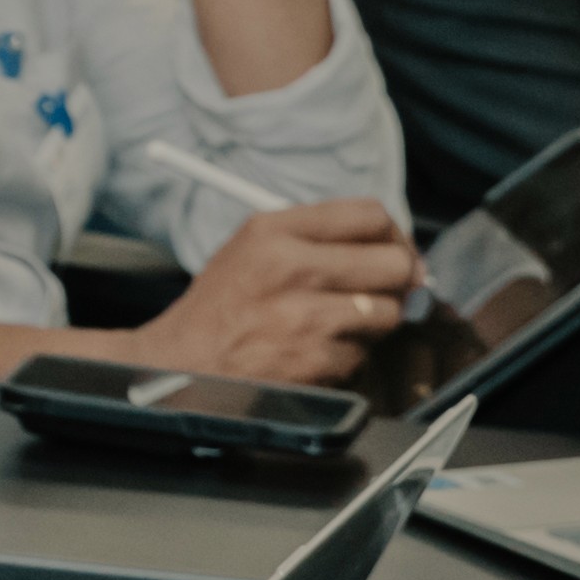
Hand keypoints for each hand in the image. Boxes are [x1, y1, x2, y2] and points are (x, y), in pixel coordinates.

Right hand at [120, 197, 419, 390]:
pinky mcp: (313, 360)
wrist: (182, 364)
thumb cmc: (222, 306)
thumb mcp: (253, 247)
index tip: (397, 252)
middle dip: (398, 281)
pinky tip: (316, 351)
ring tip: (339, 324)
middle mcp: (291, 268)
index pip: (369, 215)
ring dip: (372, 323)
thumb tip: (390, 249)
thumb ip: (315, 237)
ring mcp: (304, 317)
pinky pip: (362, 354)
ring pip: (386, 313)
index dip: (394, 236)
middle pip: (393, 264)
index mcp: (274, 231)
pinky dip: (347, 356)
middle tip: (387, 292)